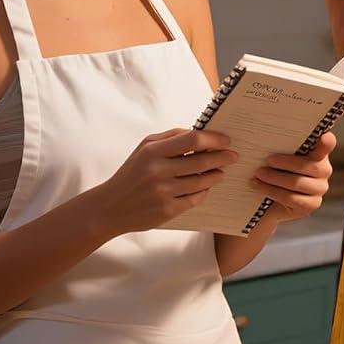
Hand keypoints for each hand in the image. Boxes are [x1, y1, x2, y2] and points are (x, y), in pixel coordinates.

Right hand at [99, 128, 237, 234]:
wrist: (110, 207)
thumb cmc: (132, 173)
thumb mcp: (144, 149)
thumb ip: (171, 137)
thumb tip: (200, 133)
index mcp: (153, 151)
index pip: (193, 140)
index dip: (214, 139)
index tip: (226, 141)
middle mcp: (158, 171)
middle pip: (202, 161)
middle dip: (222, 157)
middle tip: (233, 156)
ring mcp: (163, 192)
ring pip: (202, 182)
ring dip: (217, 175)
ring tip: (221, 172)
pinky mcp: (168, 210)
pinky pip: (196, 199)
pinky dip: (204, 192)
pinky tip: (206, 187)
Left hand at [254, 131, 334, 222]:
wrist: (268, 199)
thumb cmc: (273, 169)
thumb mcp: (278, 155)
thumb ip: (283, 146)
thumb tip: (269, 134)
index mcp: (319, 152)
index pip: (328, 145)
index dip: (327, 142)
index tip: (324, 138)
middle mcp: (324, 170)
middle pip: (310, 166)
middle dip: (286, 163)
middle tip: (267, 160)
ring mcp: (320, 189)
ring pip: (298, 183)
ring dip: (275, 178)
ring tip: (259, 174)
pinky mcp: (311, 204)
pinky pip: (292, 198)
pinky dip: (273, 191)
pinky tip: (259, 186)